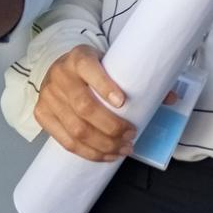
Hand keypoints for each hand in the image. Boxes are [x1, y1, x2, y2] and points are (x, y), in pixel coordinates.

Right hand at [33, 45, 133, 161]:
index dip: (105, 86)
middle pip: (85, 107)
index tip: (123, 102)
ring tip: (123, 149)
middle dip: (111, 127)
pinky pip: (66, 141)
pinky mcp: (41, 114)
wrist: (61, 70)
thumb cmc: (92, 70)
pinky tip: (106, 155)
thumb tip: (170, 99)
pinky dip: (89, 153)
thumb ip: (136, 79)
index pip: (89, 68)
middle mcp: (60, 75)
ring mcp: (48, 96)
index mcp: (79, 57)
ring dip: (103, 145)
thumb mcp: (111, 65)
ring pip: (76, 129)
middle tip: (131, 135)